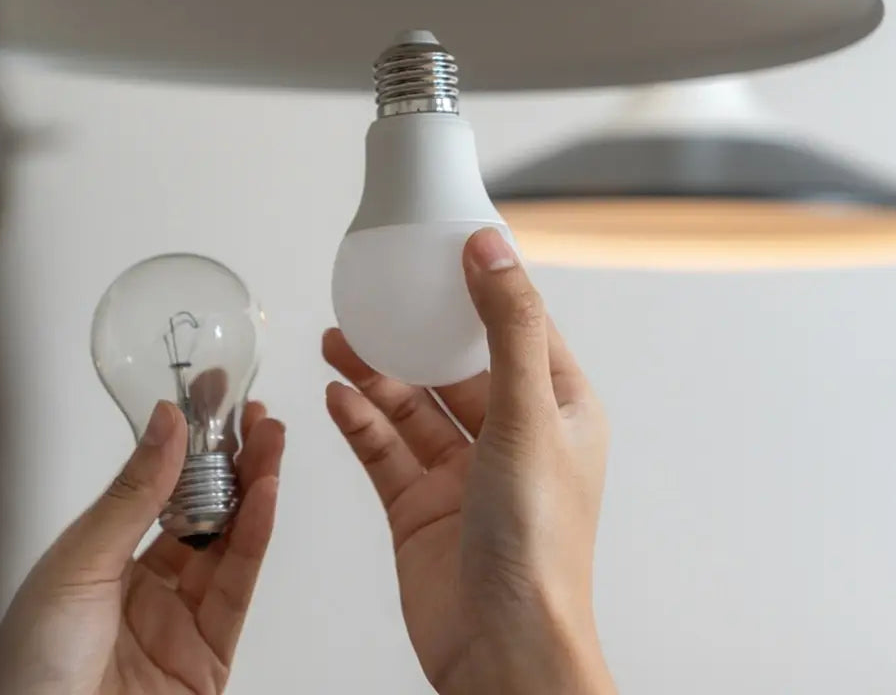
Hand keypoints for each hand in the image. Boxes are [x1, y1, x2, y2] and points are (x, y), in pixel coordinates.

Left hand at [0, 401, 284, 694]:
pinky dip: (255, 539)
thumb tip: (167, 421)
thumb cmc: (29, 666)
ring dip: (254, 489)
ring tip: (272, 440)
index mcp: (104, 561)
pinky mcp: (210, 656)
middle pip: (204, 513)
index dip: (190, 444)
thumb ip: (133, 495)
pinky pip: (238, 588)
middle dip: (234, 461)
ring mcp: (182, 621)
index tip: (213, 396)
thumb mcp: (77, 563)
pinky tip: (264, 496)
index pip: (160, 490)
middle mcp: (147, 587)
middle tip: (257, 415)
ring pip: (230, 544)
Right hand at [323, 228, 615, 694]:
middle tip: (372, 297)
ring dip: (376, 373)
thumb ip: (507, 328)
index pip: (519, 329)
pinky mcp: (421, 508)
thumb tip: (491, 250)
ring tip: (337, 338)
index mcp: (558, 411)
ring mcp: (464, 475)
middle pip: (455, 366)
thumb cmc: (537, 544)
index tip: (443, 250)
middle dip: (414, 332)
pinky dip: (360, 422)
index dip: (484, 288)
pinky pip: (385, 451)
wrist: (501, 646)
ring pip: (413, 407)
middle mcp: (512, 439)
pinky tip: (337, 396)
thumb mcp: (528, 415)